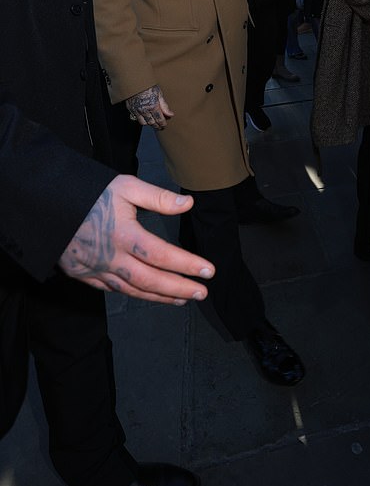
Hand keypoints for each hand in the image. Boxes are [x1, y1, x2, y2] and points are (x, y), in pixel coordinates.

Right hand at [58, 175, 214, 304]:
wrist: (44, 202)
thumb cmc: (88, 191)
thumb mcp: (125, 186)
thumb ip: (157, 197)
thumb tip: (188, 204)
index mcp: (122, 234)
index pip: (162, 255)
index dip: (187, 265)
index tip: (208, 271)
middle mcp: (109, 257)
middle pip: (150, 281)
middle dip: (179, 289)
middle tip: (202, 293)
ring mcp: (95, 270)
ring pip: (132, 291)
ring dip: (160, 297)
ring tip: (183, 299)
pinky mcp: (83, 275)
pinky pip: (113, 290)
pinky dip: (135, 294)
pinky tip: (149, 294)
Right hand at [126, 84, 173, 129]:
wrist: (135, 80)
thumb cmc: (148, 85)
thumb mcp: (159, 93)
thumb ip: (164, 105)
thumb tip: (170, 114)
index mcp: (153, 106)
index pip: (159, 120)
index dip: (162, 124)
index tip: (164, 125)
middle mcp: (144, 110)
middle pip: (152, 123)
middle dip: (157, 126)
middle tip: (160, 126)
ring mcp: (136, 110)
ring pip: (144, 122)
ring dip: (149, 124)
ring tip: (153, 122)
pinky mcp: (131, 109)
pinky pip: (136, 118)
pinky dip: (141, 120)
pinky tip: (145, 118)